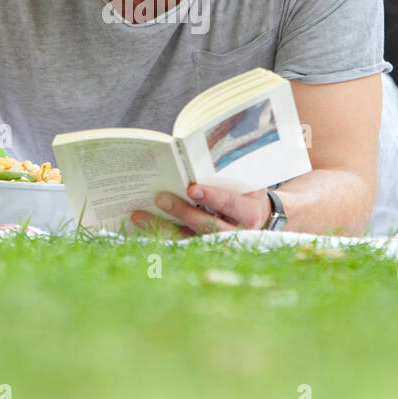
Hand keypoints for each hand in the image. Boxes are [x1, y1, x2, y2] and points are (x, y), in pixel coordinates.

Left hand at [129, 183, 271, 238]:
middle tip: (160, 198)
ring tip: (138, 215)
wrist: (259, 218)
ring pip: (188, 240)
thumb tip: (203, 147)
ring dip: (162, 227)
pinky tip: (141, 227)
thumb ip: (230, 169)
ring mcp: (219, 246)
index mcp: (250, 213)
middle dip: (183, 212)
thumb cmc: (247, 191)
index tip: (192, 188)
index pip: (231, 205)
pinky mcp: (202, 251)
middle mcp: (236, 233)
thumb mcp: (248, 180)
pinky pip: (179, 246)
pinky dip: (159, 237)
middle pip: (207, 226)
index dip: (213, 197)